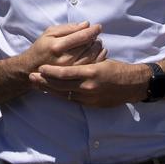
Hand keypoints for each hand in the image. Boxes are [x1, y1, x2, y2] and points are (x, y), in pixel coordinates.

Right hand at [12, 22, 106, 74]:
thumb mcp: (49, 33)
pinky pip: (91, 66)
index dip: (93, 30)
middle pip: (88, 46)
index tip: (98, 27)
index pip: (82, 36)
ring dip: (97, 47)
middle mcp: (65, 59)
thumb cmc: (41, 48)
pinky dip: (98, 57)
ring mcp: (70, 69)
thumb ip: (67, 28)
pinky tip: (97, 52)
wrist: (31, 68)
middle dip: (94, 38)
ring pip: (92, 56)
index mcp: (57, 46)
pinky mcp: (74, 76)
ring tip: (95, 43)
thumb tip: (86, 24)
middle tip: (95, 35)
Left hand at [28, 60, 151, 107]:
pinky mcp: (90, 104)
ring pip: (63, 94)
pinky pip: (71, 99)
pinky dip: (60, 95)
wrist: (133, 85)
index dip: (50, 72)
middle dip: (44, 82)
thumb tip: (69, 58)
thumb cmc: (117, 69)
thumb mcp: (101, 61)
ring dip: (49, 90)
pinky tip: (52, 92)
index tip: (39, 68)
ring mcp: (88, 97)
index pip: (65, 73)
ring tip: (37, 85)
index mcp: (90, 72)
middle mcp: (88, 87)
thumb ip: (84, 62)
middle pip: (60, 86)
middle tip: (31, 77)